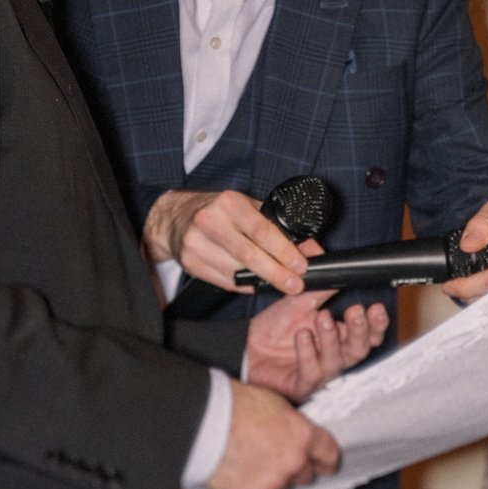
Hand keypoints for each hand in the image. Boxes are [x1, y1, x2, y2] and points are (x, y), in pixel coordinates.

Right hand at [143, 189, 311, 294]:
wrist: (175, 217)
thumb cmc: (219, 211)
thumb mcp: (247, 207)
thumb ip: (278, 226)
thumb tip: (312, 249)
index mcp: (229, 202)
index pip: (262, 230)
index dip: (284, 251)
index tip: (301, 265)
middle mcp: (210, 221)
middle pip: (249, 255)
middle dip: (276, 273)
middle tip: (295, 284)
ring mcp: (196, 244)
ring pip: (236, 272)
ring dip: (262, 282)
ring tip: (281, 285)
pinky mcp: (190, 263)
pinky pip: (224, 281)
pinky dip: (244, 286)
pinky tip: (257, 285)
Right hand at [205, 382, 340, 488]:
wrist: (205, 424)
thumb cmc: (236, 406)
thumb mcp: (276, 405)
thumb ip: (294, 426)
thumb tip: (298, 436)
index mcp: (303, 436)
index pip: (329, 456)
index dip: (326, 460)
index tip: (324, 464)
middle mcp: (294, 462)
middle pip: (307, 475)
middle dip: (297, 469)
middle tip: (278, 459)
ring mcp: (275, 482)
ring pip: (284, 488)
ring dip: (275, 480)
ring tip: (253, 462)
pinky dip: (253, 488)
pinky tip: (240, 472)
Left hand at [245, 291, 388, 401]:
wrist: (246, 345)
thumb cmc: (276, 328)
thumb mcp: (300, 301)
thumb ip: (321, 287)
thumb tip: (337, 269)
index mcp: (340, 337)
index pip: (368, 335)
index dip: (376, 324)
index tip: (375, 308)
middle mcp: (334, 357)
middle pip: (359, 350)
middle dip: (360, 330)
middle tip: (355, 311)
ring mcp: (319, 373)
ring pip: (336, 361)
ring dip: (331, 337)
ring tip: (321, 317)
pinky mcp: (301, 385)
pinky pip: (310, 372)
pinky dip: (308, 353)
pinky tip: (302, 336)